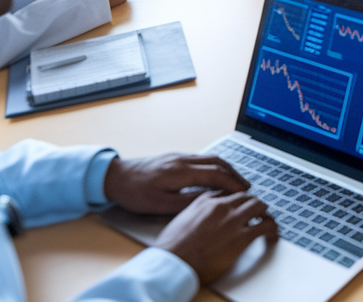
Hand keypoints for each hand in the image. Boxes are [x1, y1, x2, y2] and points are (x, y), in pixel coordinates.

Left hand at [103, 153, 250, 214]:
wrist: (115, 176)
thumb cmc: (134, 193)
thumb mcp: (159, 205)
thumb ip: (186, 202)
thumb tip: (209, 201)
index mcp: (181, 171)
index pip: (216, 174)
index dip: (233, 184)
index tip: (244, 193)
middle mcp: (183, 160)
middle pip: (218, 162)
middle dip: (235, 174)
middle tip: (247, 186)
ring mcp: (179, 156)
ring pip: (211, 158)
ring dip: (227, 168)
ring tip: (236, 180)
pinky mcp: (175, 157)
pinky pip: (202, 158)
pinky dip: (216, 165)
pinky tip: (217, 174)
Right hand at [152, 190, 277, 285]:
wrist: (173, 262)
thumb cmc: (171, 248)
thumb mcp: (179, 221)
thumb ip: (193, 213)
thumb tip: (199, 218)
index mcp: (205, 201)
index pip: (227, 191)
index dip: (236, 199)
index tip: (239, 204)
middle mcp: (221, 206)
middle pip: (245, 196)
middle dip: (252, 204)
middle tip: (257, 212)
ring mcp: (233, 220)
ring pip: (259, 206)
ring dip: (265, 214)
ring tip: (267, 221)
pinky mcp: (242, 237)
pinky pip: (266, 227)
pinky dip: (273, 229)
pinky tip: (272, 235)